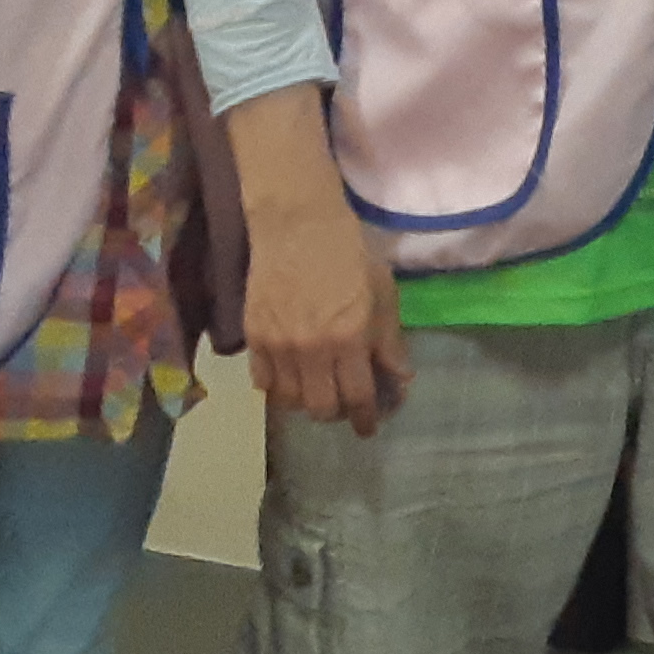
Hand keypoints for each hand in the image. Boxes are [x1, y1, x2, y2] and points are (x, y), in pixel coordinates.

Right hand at [243, 176, 410, 436]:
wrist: (298, 225)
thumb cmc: (349, 254)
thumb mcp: (383, 293)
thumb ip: (389, 341)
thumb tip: (401, 379)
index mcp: (350, 338)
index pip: (358, 396)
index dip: (364, 419)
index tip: (368, 428)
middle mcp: (312, 349)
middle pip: (320, 408)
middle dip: (336, 414)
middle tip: (344, 405)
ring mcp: (278, 345)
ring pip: (289, 400)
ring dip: (306, 403)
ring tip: (318, 391)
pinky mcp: (253, 336)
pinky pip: (263, 382)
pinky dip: (278, 388)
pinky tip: (291, 378)